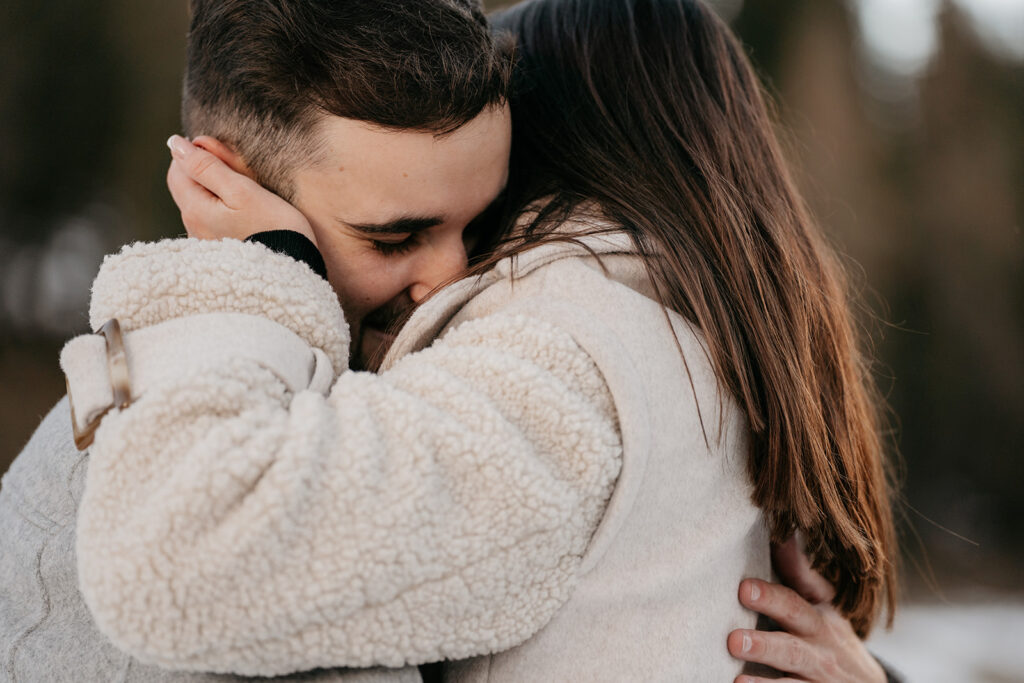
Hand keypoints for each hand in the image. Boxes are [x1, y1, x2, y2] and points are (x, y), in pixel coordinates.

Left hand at [165, 134, 316, 245]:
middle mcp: (193, 227)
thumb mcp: (241, 190)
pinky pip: (213, 219)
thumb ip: (206, 167)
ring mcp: (205, 241)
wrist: (292, 270)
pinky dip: (225, 208)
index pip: (178, 170)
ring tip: (249, 192)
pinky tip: (247, 213)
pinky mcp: (220, 250)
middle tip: (240, 169)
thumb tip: (176, 145)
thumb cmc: (273, 227)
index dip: (197, 153)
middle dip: (208, 171)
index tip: (224, 152)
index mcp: (194, 210)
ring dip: (218, 189)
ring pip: (201, 202)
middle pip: (188, 186)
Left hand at [728, 536, 886, 682]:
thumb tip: (781, 530)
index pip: (802, 589)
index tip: (745, 583)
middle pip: (796, 619)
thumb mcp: (821, 605)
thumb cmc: (828, 637)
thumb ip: (797, 572)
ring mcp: (820, 671)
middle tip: (740, 599)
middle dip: (769, 607)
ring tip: (734, 646)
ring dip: (764, 652)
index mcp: (821, 612)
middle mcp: (823, 639)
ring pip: (793, 660)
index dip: (779, 578)